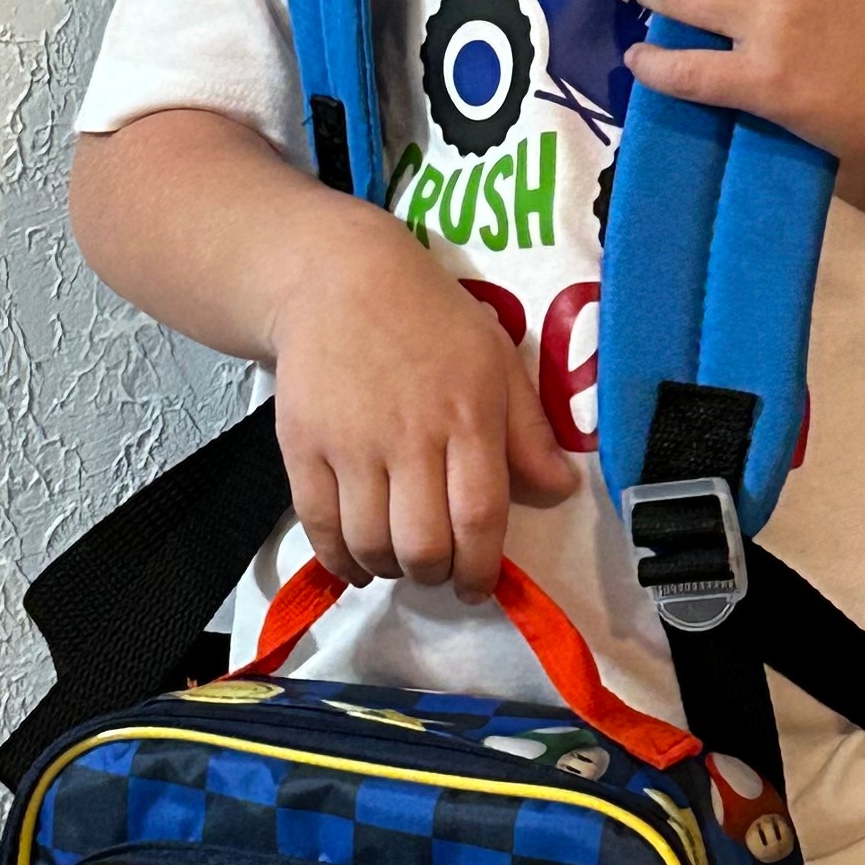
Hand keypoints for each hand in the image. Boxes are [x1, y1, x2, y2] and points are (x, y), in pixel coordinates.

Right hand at [270, 203, 577, 598]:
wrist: (337, 278)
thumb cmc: (430, 319)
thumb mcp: (496, 361)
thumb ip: (527, 432)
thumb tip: (562, 491)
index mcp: (467, 415)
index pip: (480, 516)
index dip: (482, 567)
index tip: (481, 586)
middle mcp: (409, 435)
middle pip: (423, 543)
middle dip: (435, 574)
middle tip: (439, 569)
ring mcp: (350, 443)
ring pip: (370, 542)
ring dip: (390, 569)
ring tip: (400, 560)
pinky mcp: (302, 446)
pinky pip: (319, 525)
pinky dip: (339, 559)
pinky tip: (357, 562)